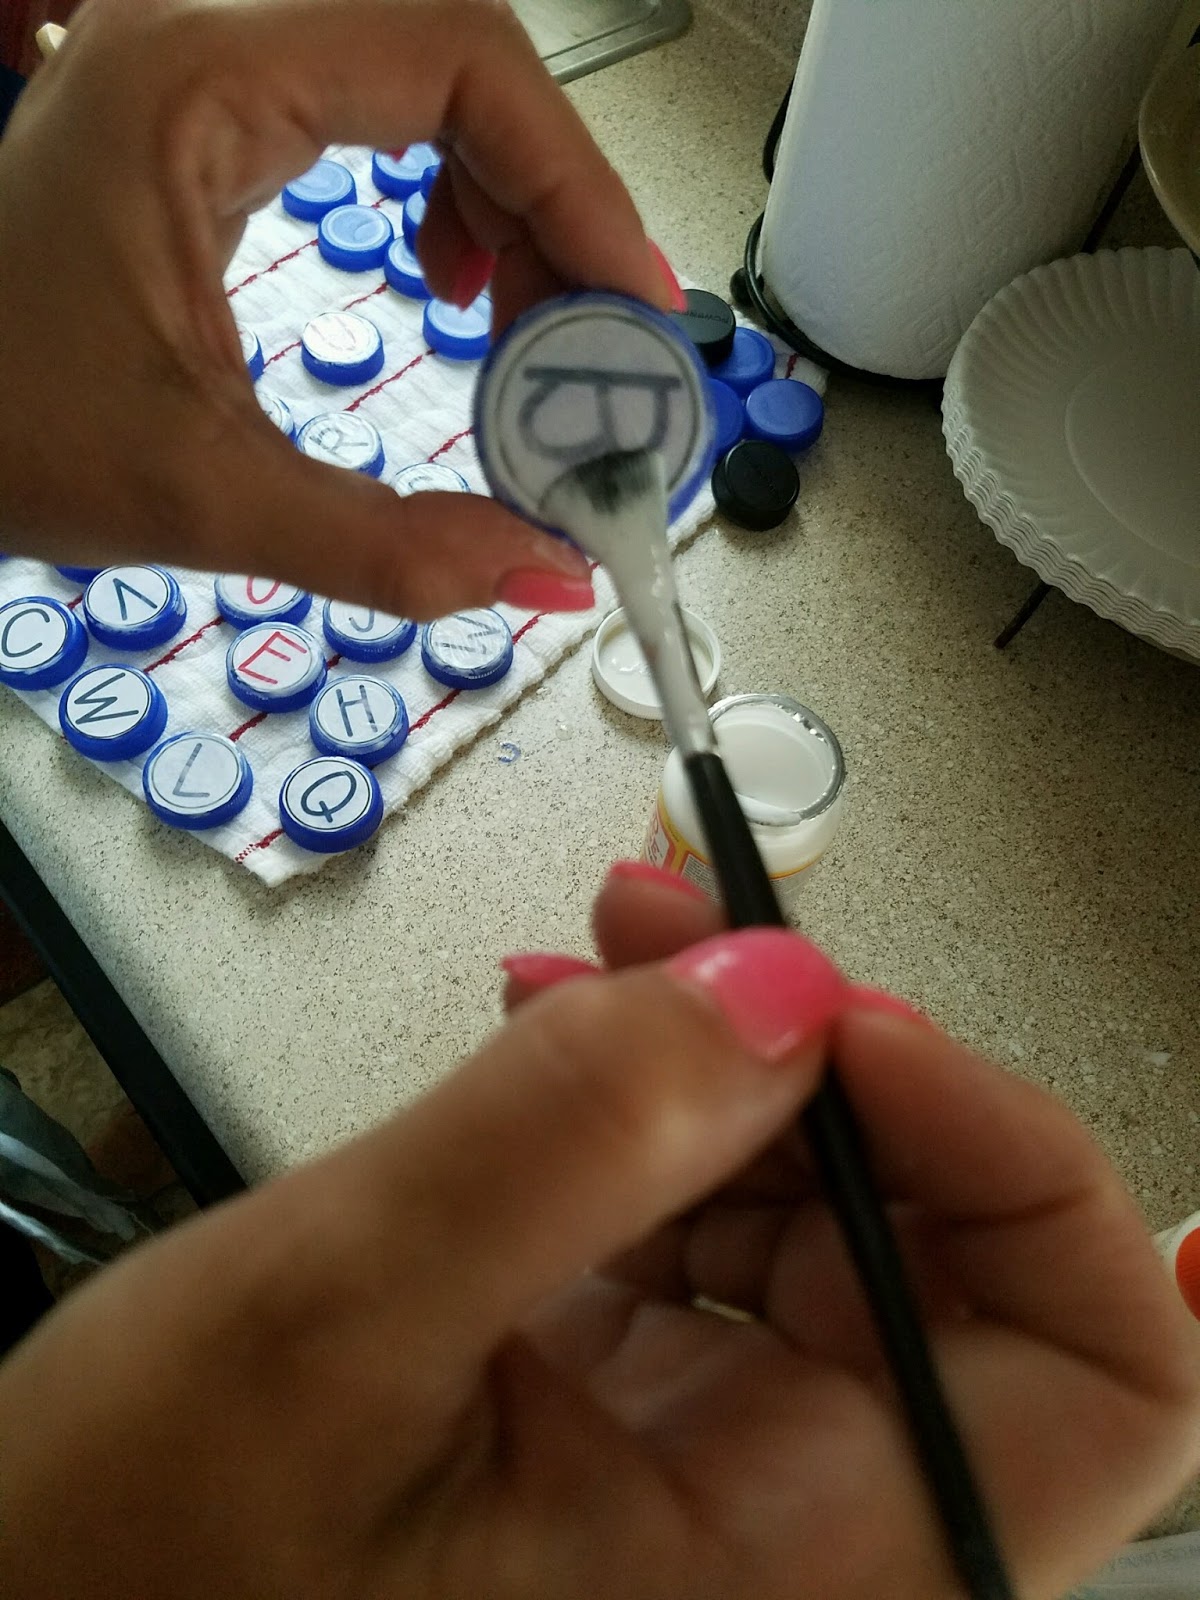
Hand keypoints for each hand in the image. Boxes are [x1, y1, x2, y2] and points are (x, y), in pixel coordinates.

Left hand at [0, 0, 671, 613]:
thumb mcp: (203, 498)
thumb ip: (392, 547)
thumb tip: (544, 572)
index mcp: (195, 78)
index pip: (460, 61)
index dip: (576, 182)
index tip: (630, 301)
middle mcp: (198, 35)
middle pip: (458, 58)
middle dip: (552, 199)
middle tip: (592, 333)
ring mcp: (198, 66)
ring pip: (425, 77)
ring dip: (508, 198)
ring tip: (530, 325)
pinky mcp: (203, 116)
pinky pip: (373, 110)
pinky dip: (446, 193)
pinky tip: (452, 280)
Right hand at [2, 865, 1196, 1599]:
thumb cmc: (114, 1578)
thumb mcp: (324, 1332)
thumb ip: (564, 1141)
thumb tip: (774, 986)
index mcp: (782, 1599)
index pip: (1098, 1388)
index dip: (1021, 1170)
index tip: (854, 1024)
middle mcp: (789, 1559)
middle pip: (963, 1276)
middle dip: (842, 1068)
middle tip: (705, 941)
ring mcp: (716, 1492)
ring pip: (836, 1234)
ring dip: (742, 1067)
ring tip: (615, 953)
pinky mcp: (635, 1426)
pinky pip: (717, 1242)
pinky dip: (659, 1119)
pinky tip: (570, 1037)